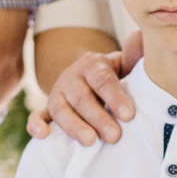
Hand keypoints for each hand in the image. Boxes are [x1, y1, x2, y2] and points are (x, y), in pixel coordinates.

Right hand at [28, 31, 142, 145]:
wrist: (86, 79)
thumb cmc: (112, 77)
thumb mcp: (123, 65)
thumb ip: (133, 56)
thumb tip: (140, 36)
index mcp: (92, 65)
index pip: (103, 80)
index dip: (115, 97)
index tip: (129, 115)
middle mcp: (71, 77)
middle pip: (83, 98)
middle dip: (98, 118)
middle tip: (114, 136)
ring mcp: (57, 94)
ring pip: (61, 110)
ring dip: (74, 126)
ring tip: (90, 141)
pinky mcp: (46, 110)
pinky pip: (37, 116)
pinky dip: (36, 125)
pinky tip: (43, 135)